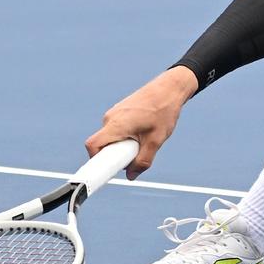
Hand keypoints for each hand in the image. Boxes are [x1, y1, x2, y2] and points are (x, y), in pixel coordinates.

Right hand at [85, 66, 199, 177]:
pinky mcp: (119, 112)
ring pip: (110, 138)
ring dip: (122, 146)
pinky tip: (142, 132)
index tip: (103, 172)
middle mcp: (111, 118)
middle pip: (102, 145)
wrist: (170, 88)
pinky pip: (116, 130)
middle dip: (115, 156)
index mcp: (117, 124)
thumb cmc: (164, 110)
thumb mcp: (156, 140)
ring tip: (143, 140)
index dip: (95, 162)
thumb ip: (143, 161)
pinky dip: (125, 137)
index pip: (93, 145)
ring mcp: (114, 113)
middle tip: (133, 156)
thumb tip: (131, 175)